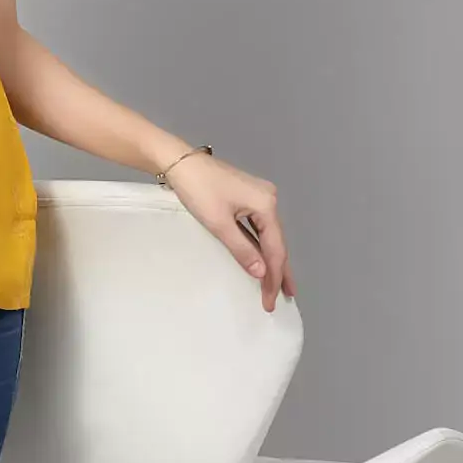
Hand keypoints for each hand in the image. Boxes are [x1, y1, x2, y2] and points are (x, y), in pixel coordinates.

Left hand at [161, 150, 296, 311]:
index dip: (274, 277)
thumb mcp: (219, 224)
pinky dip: (260, 246)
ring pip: (269, 236)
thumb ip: (242, 249)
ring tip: (277, 285)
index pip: (275, 249)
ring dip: (271, 261)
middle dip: (279, 272)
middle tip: (283, 298)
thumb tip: (261, 272)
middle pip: (277, 243)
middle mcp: (268, 199)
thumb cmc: (198, 189)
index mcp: (266, 204)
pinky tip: (262, 261)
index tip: (270, 300)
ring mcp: (258, 197)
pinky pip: (259, 228)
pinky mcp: (247, 198)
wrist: (180, 163)